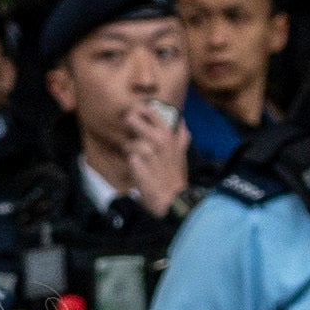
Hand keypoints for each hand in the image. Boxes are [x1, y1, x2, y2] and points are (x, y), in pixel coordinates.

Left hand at [126, 95, 191, 216]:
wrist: (172, 198)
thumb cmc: (176, 176)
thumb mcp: (182, 152)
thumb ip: (181, 135)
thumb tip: (181, 120)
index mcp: (168, 134)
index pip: (150, 111)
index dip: (140, 111)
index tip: (137, 116)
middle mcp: (157, 138)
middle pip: (131, 120)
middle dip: (128, 128)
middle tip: (131, 136)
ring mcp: (146, 150)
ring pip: (127, 143)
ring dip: (129, 152)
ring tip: (138, 162)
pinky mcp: (136, 162)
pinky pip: (128, 158)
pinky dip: (131, 165)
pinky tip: (138, 171)